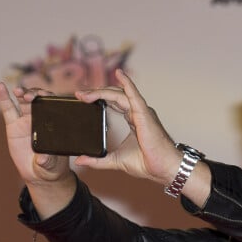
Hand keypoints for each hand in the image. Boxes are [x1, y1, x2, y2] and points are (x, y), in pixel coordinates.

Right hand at [0, 83, 73, 186]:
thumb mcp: (52, 165)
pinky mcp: (13, 125)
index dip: (49, 98)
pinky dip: (3, 97)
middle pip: (38, 100)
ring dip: (22, 92)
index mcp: (53, 126)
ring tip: (18, 91)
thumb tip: (42, 159)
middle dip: (35, 94)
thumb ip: (48, 161)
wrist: (38, 173)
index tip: (44, 97)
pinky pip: (8, 109)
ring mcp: (26, 121)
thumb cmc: (51, 167)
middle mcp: (40, 120)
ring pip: (24, 101)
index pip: (53, 106)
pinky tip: (0, 87)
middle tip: (30, 96)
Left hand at [73, 69, 180, 185]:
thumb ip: (98, 160)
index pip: (113, 102)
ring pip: (118, 94)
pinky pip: (134, 94)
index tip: (82, 100)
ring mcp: (141, 111)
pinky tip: (119, 73)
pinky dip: (127, 83)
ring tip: (84, 94)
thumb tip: (80, 160)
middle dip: (95, 93)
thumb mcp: (115, 160)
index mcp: (133, 120)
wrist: (162, 168)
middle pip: (113, 95)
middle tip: (79, 95)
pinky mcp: (144, 113)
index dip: (98, 98)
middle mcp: (137, 112)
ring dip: (100, 91)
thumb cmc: (147, 163)